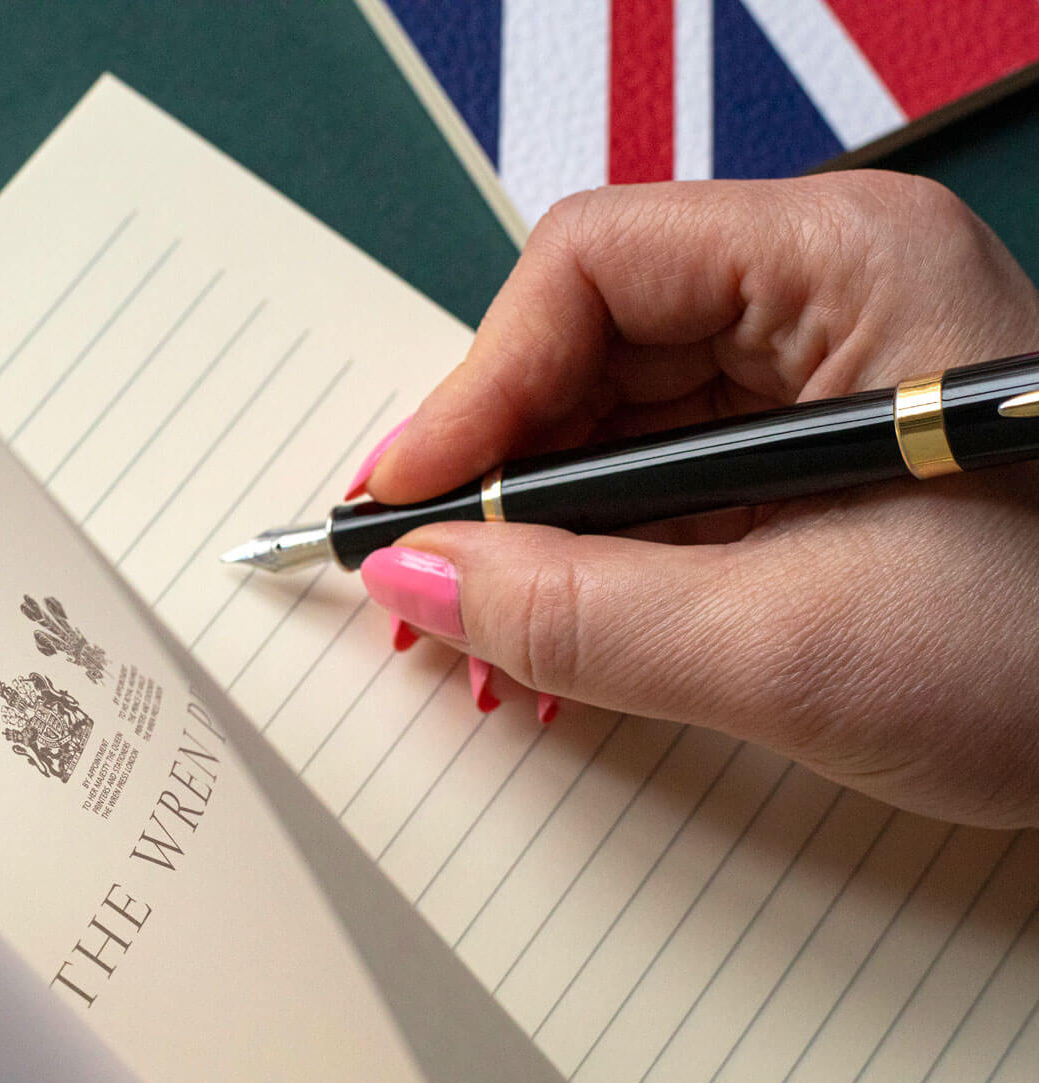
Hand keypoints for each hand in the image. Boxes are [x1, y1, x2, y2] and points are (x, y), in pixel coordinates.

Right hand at [355, 173, 1038, 827]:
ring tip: (491, 643)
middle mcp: (826, 299)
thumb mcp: (793, 647)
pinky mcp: (810, 462)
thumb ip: (582, 615)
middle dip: (499, 480)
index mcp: (846, 267)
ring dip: (539, 538)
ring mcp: (818, 381)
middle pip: (589, 350)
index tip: (404, 504)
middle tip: (430, 590)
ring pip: (615, 427)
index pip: (591, 270)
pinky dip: (599, 565)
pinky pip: (662, 490)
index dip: (476, 390)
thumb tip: (419, 579)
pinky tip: (563, 639)